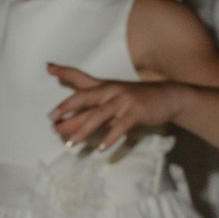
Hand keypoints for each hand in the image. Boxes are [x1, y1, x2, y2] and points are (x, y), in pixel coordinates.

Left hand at [48, 63, 181, 151]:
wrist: (169, 96)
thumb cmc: (135, 98)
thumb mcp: (113, 94)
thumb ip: (94, 99)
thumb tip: (72, 112)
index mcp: (104, 86)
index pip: (81, 76)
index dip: (64, 72)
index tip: (49, 68)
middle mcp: (110, 90)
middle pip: (84, 97)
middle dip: (66, 108)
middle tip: (52, 121)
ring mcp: (123, 101)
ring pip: (99, 115)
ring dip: (83, 130)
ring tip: (70, 143)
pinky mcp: (136, 112)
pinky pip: (120, 126)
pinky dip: (110, 138)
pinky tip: (101, 148)